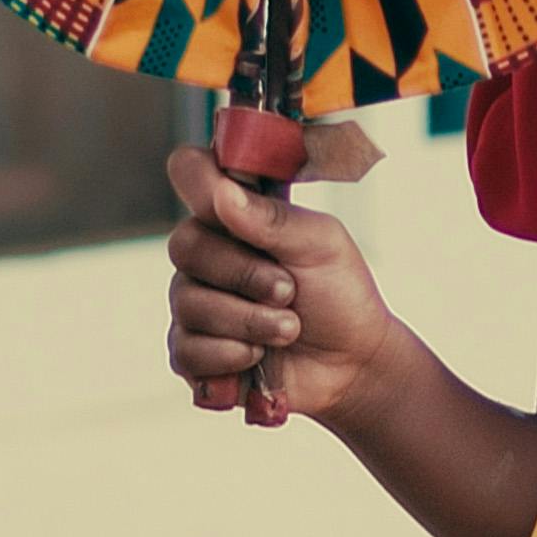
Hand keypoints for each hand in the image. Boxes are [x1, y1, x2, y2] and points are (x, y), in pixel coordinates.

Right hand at [163, 123, 387, 422]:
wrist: (352, 364)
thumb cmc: (338, 295)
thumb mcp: (321, 245)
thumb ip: (273, 218)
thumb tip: (223, 193)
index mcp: (234, 215)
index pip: (190, 172)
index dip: (200, 178)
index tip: (231, 200)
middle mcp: (207, 255)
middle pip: (184, 245)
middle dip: (243, 274)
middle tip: (288, 290)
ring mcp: (194, 303)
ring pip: (189, 303)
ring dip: (249, 321)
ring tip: (289, 329)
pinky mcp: (192, 352)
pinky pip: (187, 350)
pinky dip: (232, 355)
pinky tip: (260, 356)